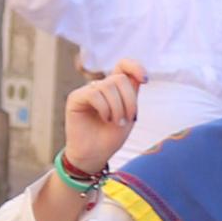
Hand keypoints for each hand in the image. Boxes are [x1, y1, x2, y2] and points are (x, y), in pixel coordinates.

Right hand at [61, 59, 147, 175]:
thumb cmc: (111, 137)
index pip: (123, 65)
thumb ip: (132, 94)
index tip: (145, 80)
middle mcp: (100, 86)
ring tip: (115, 122)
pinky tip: (105, 119)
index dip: (135, 67)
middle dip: (129, 100)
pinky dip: (104, 108)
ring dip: (117, 107)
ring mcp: (87, 91)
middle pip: (120, 79)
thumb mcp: (129, 115)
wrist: (95, 155)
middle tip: (128, 119)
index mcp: (115, 89)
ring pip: (108, 86)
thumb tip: (140, 77)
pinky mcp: (76, 98)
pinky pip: (94, 94)